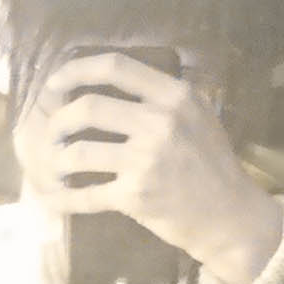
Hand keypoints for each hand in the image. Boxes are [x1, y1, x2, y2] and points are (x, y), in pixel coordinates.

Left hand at [14, 50, 280, 283]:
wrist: (230, 216)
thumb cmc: (212, 164)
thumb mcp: (198, 116)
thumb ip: (161, 96)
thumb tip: (108, 84)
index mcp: (174, 96)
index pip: (115, 67)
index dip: (76, 70)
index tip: (55, 84)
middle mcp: (159, 122)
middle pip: (88, 108)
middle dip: (58, 121)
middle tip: (53, 133)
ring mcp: (146, 160)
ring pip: (79, 152)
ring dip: (57, 160)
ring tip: (55, 165)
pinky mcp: (136, 196)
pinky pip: (86, 195)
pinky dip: (63, 199)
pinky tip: (53, 199)